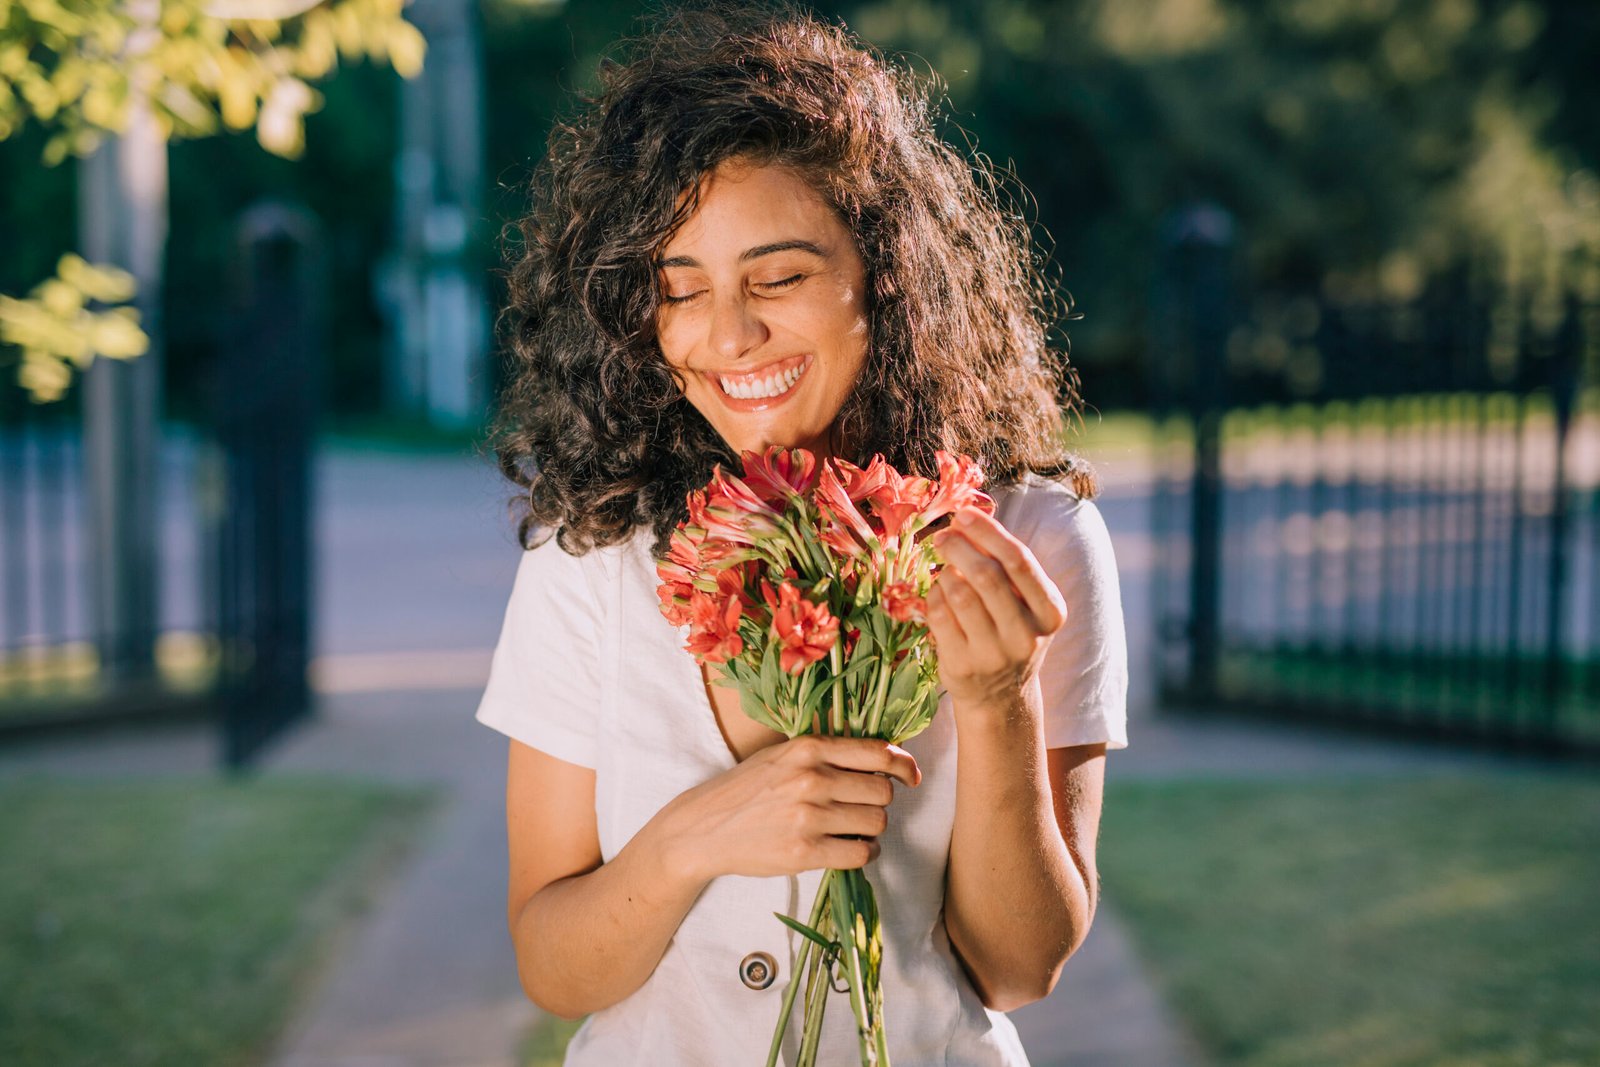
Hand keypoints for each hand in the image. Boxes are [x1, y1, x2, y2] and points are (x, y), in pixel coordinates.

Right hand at [670, 734, 921, 881]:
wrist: (703, 828)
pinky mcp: (804, 852)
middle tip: (861, 807)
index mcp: (808, 747)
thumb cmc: (746, 790)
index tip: (910, 776)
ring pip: (876, 823)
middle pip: (883, 791)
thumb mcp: (783, 755)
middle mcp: (811, 778)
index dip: (903, 765)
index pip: (877, 752)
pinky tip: (848, 848)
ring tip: (850, 829)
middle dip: (880, 801)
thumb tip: (883, 759)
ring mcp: (808, 816)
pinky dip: (863, 852)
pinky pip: (860, 853)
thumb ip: (826, 753)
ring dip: (871, 829)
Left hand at [925, 506, 1067, 711]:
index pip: (1019, 561)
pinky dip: (933, 596)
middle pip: (987, 576)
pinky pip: (939, 616)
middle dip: (960, 548)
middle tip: (943, 536)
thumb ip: (1005, 566)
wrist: (1001, 695)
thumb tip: (968, 519)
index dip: (988, 533)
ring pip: (960, 595)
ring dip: (946, 573)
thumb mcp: (1024, 603)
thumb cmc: (1009, 632)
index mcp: (1050, 612)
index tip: (964, 515)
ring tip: (945, 569)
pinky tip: (938, 593)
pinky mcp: (962, 667)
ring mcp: (994, 655)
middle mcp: (1026, 635)